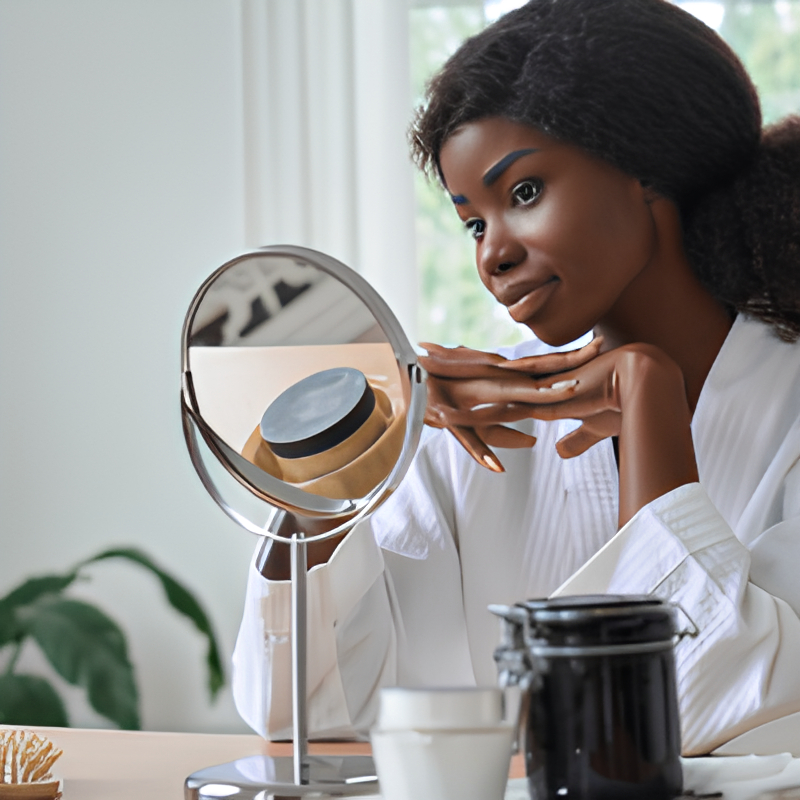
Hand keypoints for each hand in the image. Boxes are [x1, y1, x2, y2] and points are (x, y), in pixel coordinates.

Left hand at [420, 340, 697, 525]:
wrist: (641, 380)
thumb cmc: (621, 401)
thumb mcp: (590, 425)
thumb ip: (574, 439)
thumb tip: (560, 451)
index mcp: (539, 382)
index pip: (500, 368)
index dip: (476, 360)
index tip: (455, 351)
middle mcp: (530, 382)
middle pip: (483, 367)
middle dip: (453, 359)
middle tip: (426, 348)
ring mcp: (531, 391)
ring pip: (482, 384)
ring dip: (454, 379)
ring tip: (424, 370)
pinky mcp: (536, 405)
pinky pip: (493, 411)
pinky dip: (469, 414)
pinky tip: (445, 412)